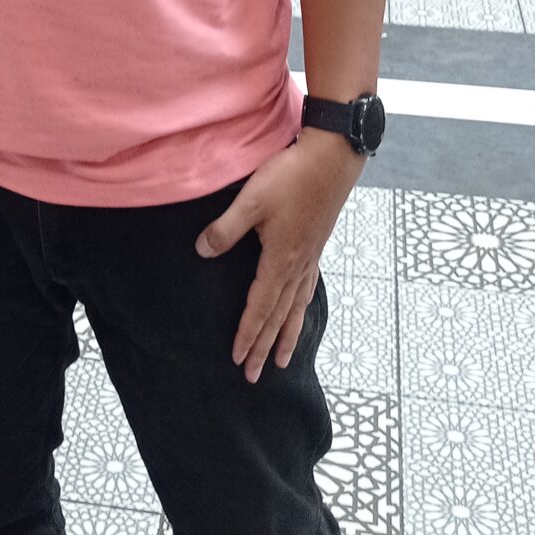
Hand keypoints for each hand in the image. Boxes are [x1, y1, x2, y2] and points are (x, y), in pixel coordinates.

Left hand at [196, 128, 361, 382]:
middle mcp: (298, 266)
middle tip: (255, 376)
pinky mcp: (318, 246)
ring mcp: (311, 257)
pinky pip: (308, 289)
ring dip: (287, 335)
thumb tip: (202, 252)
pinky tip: (300, 309)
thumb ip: (226, 229)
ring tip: (283, 360)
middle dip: (264, 347)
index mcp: (281, 260)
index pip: (259, 307)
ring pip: (296, 307)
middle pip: (279, 316)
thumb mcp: (252, 200)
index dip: (247, 334)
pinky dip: (301, 308)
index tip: (237, 359)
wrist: (333, 158)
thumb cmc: (291, 176)